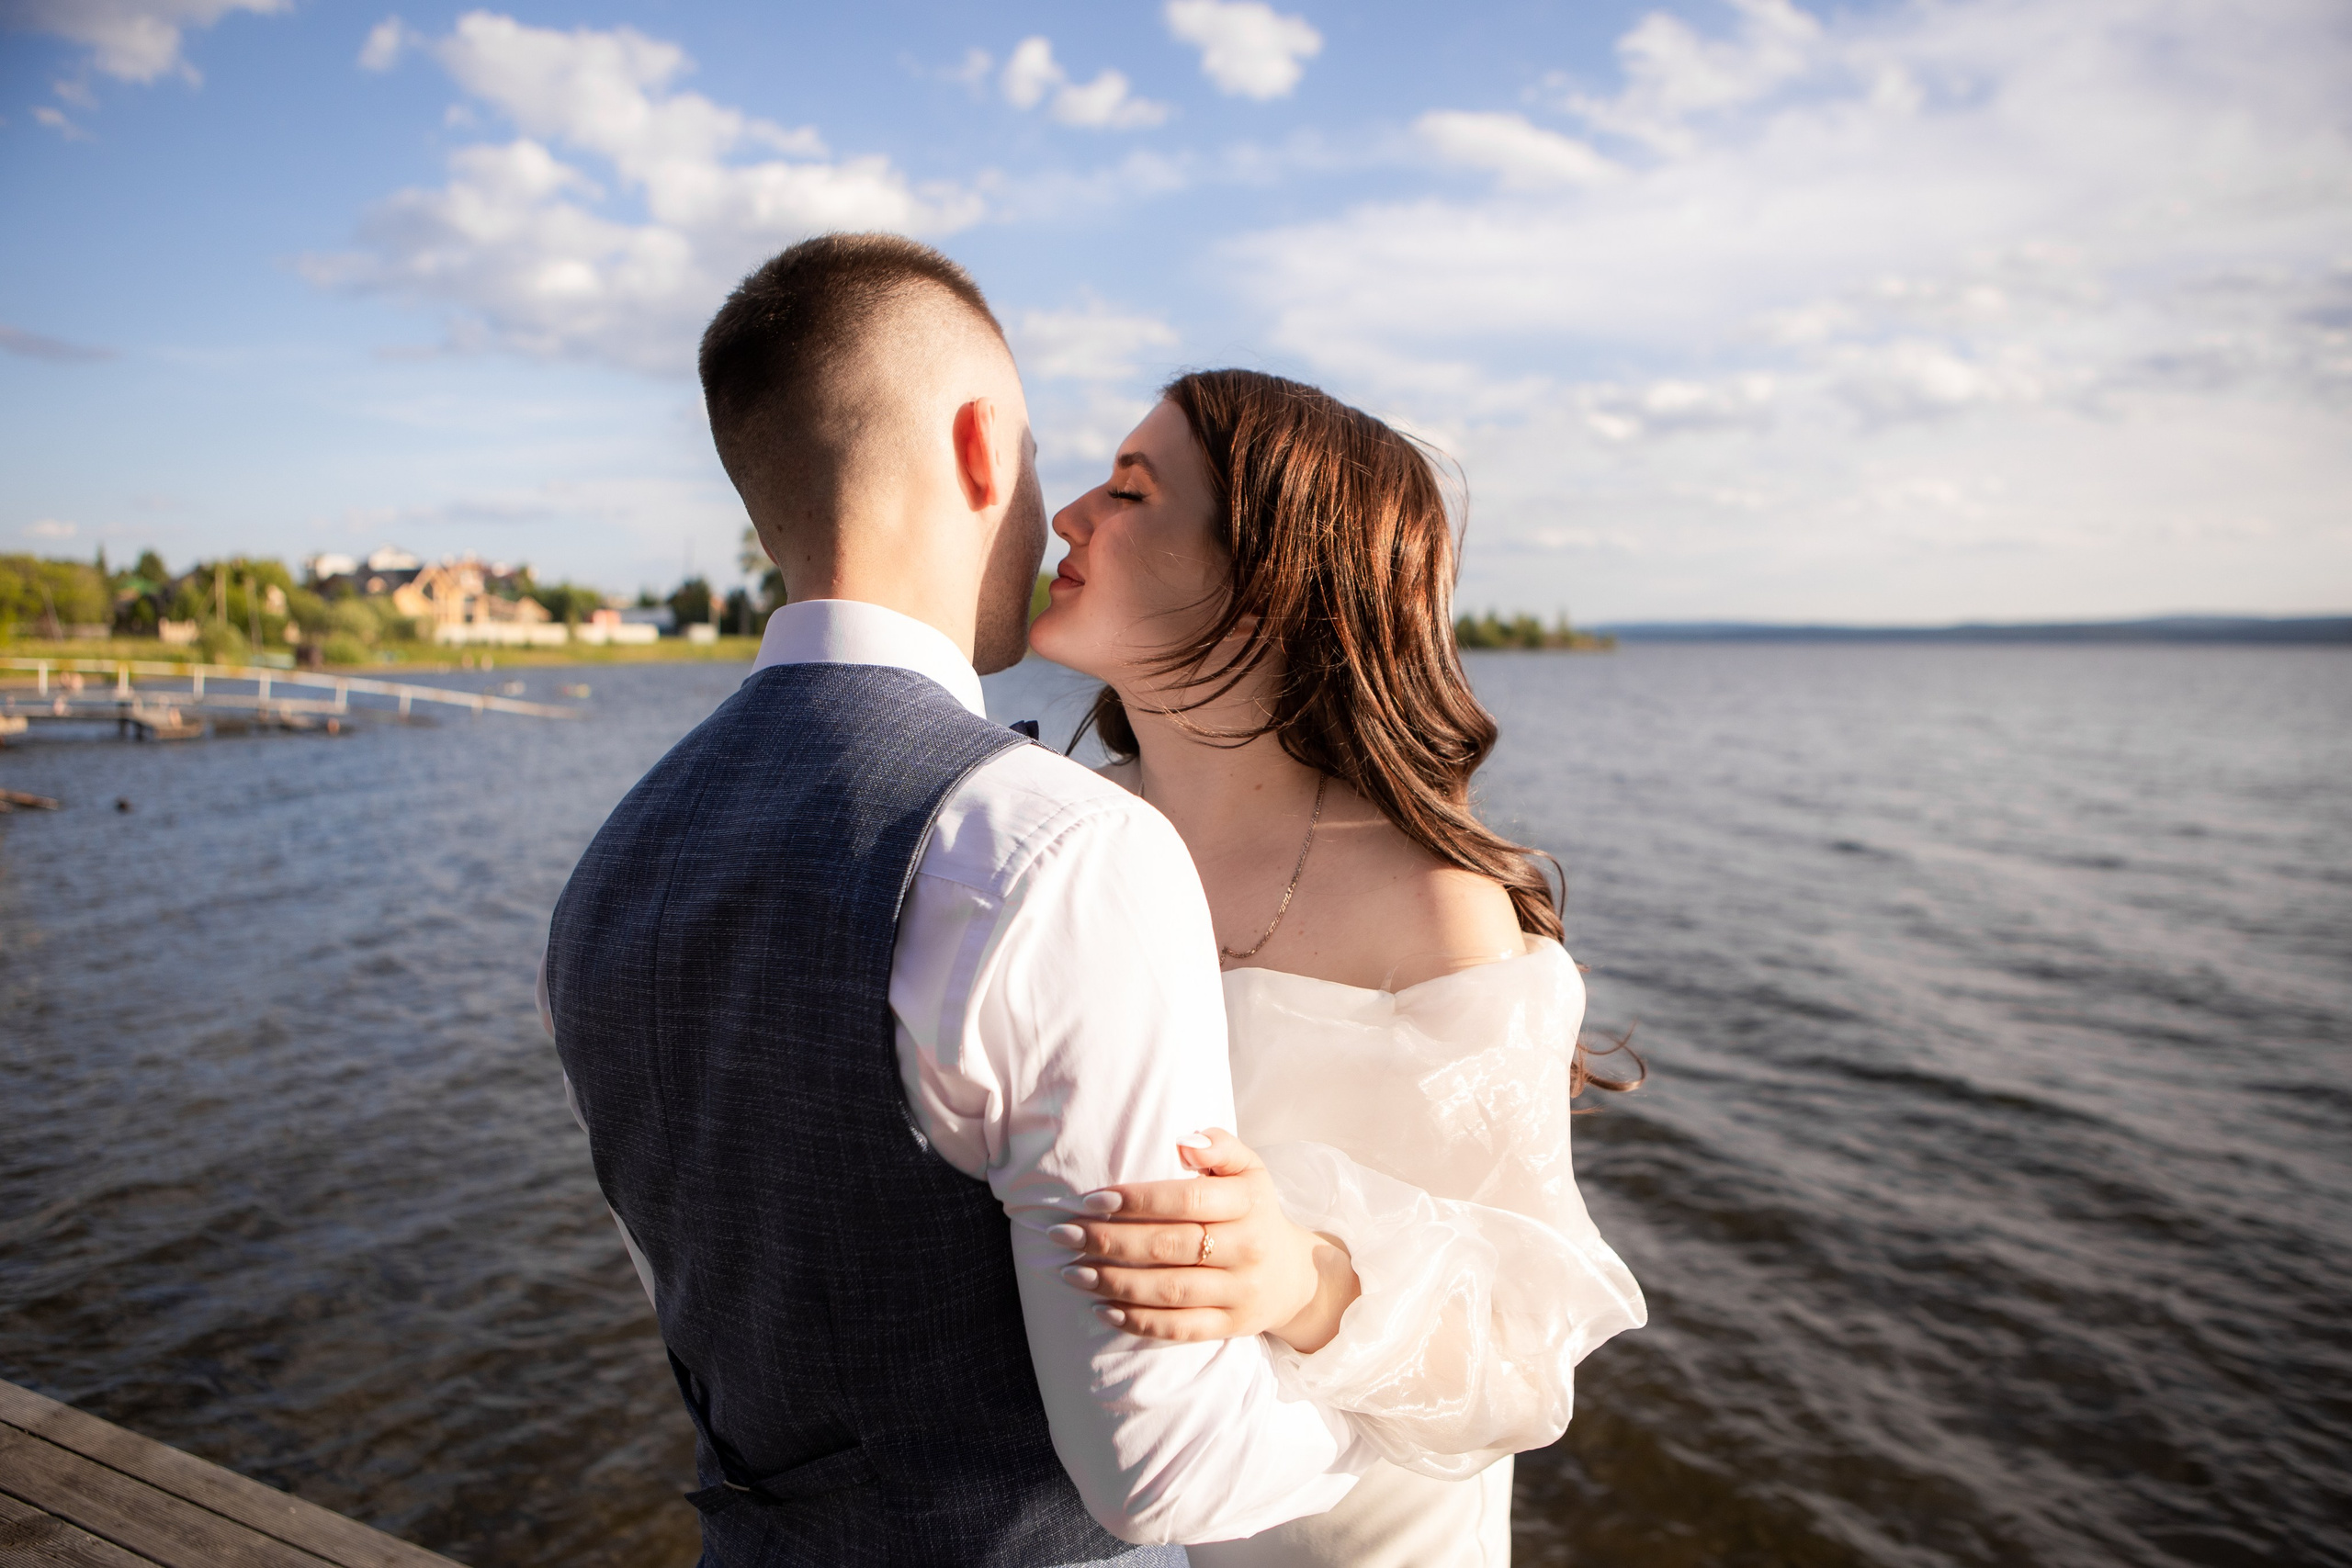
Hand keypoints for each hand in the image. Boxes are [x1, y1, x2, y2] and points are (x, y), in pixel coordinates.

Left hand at [1045, 1128, 1359, 1351]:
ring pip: (1171, 1290)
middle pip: (1171, 1246)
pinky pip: (1181, 1328)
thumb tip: (1183, 1140)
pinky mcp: (1231, 1325)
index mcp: (1249, 1202)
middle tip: (1064, 1235)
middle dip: (1110, 1242)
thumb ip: (1220, 1147)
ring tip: (1072, 1272)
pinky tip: (1103, 1310)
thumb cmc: (1252, 1212)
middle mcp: (1248, 1247)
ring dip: (1115, 1283)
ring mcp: (1241, 1290)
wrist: (1293, 1276)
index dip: (1139, 1200)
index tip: (1092, 1200)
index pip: (1189, 1200)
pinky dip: (1139, 1322)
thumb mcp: (1248, 1170)